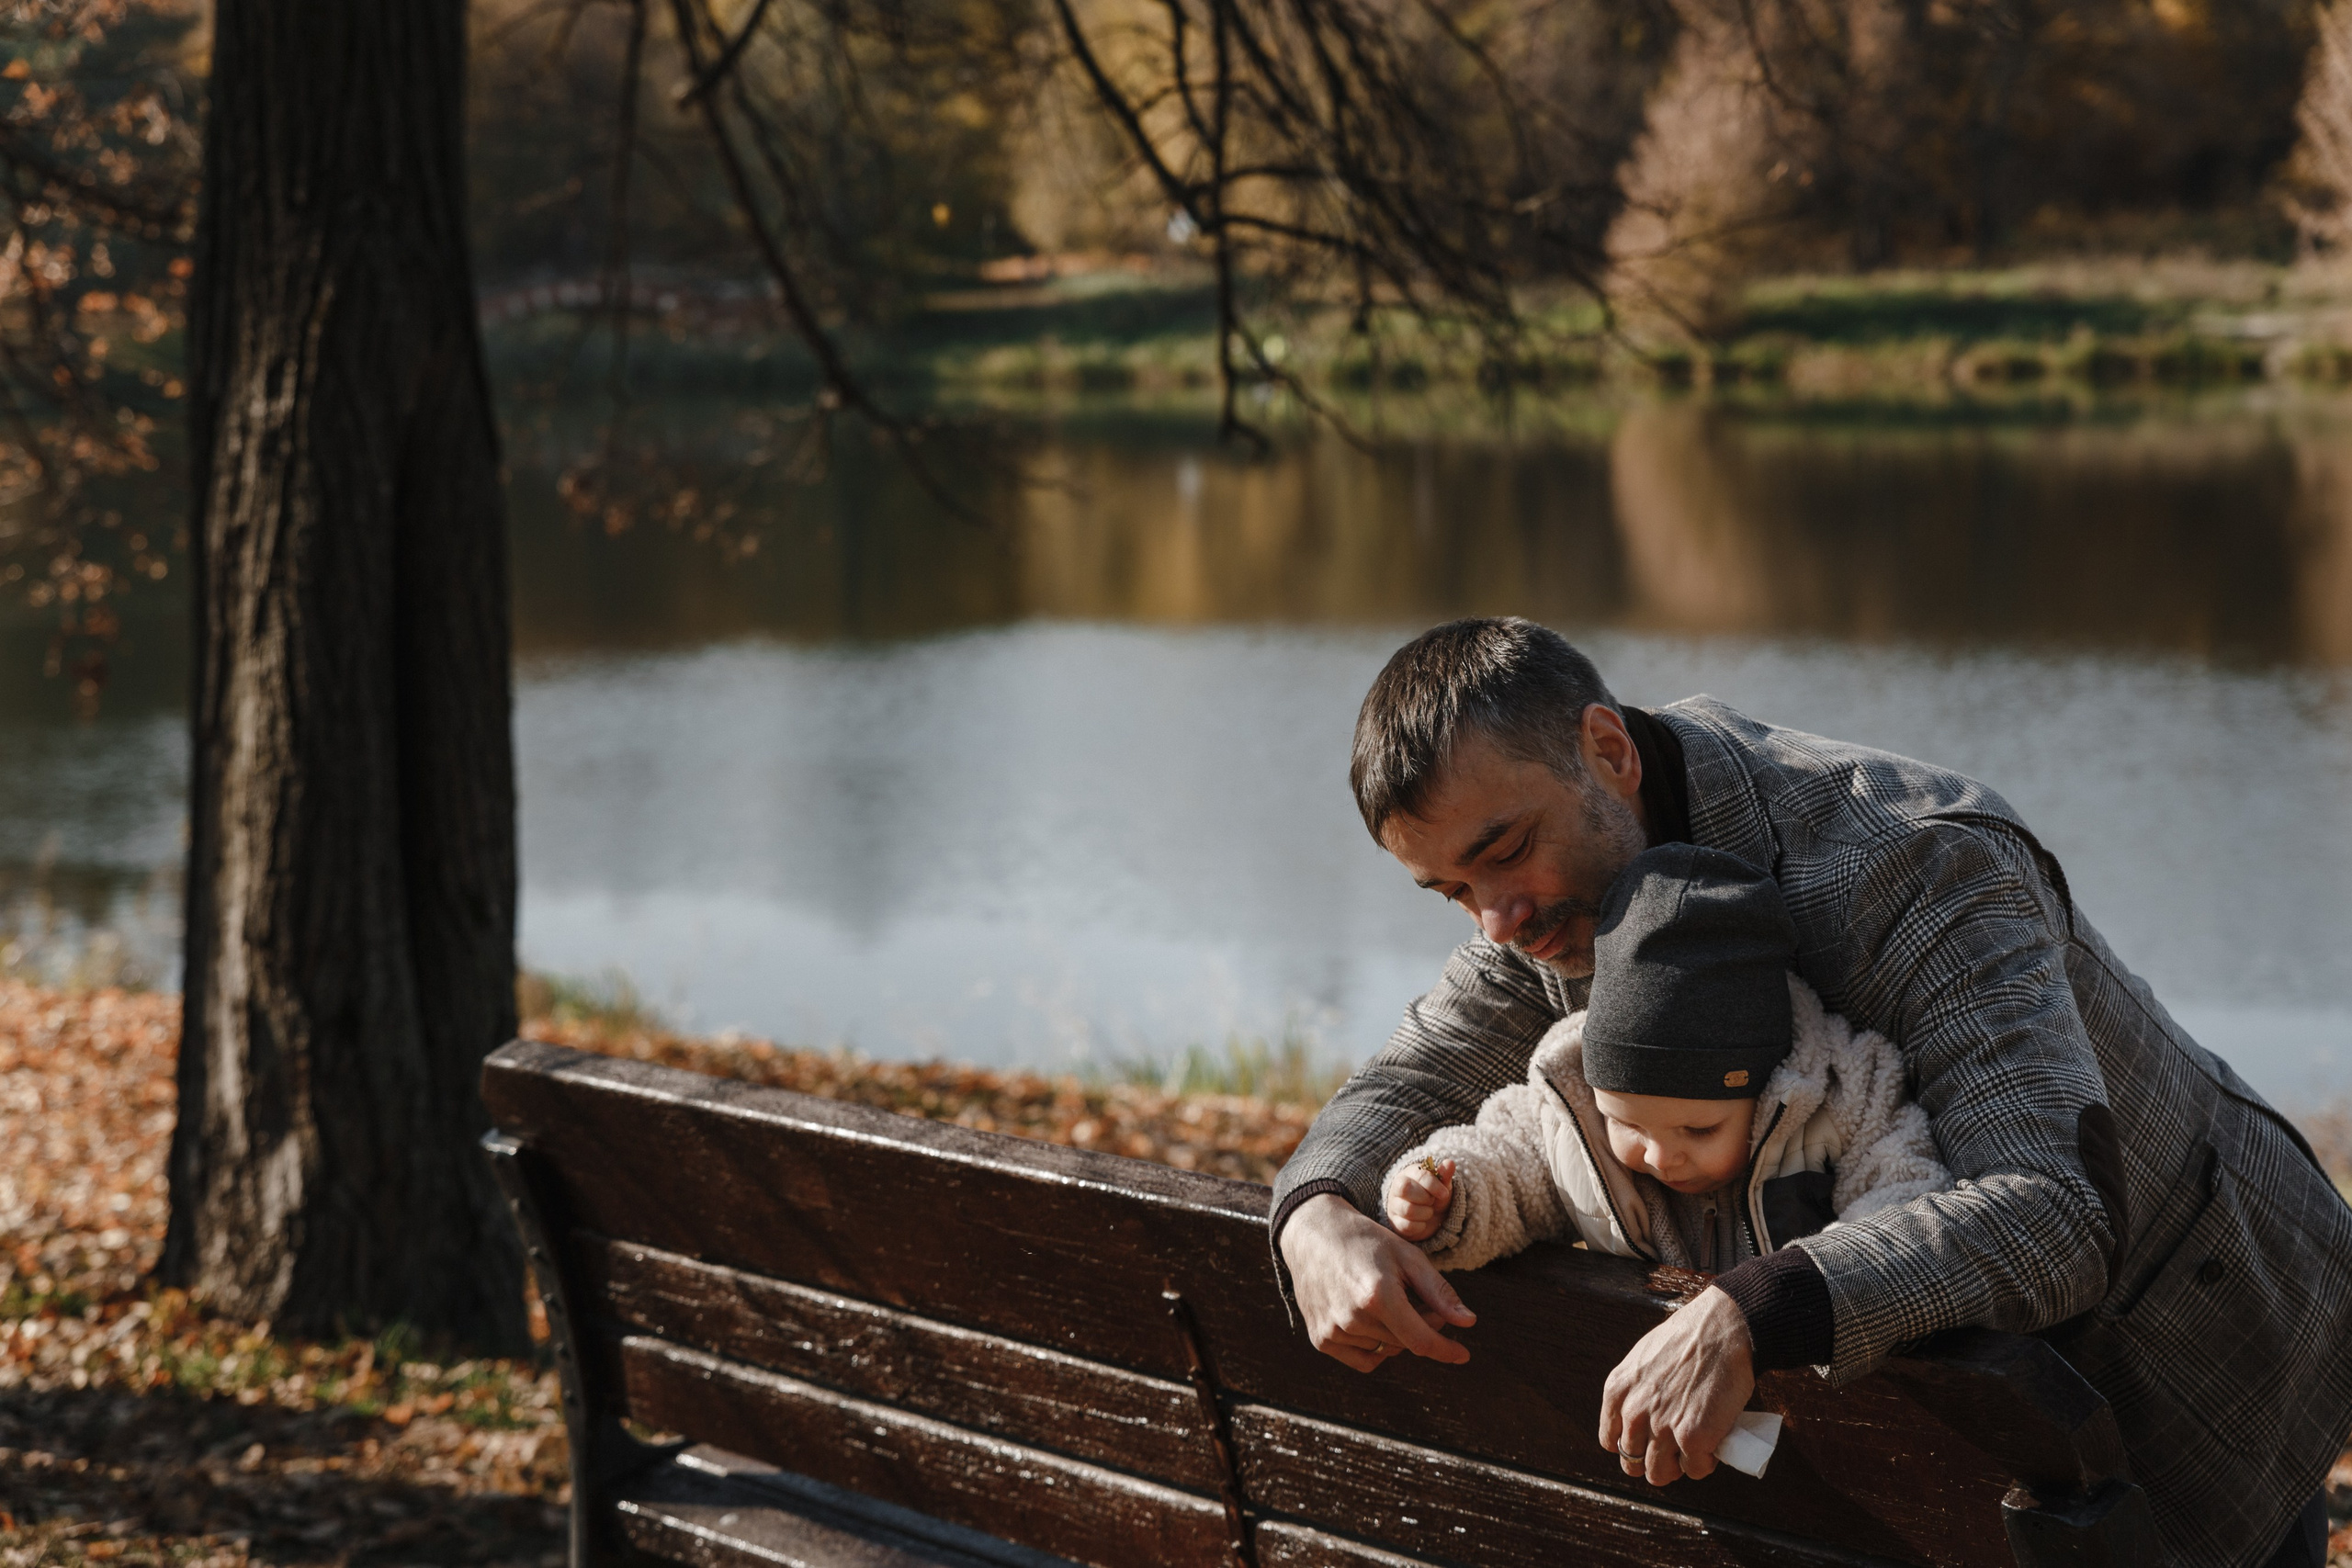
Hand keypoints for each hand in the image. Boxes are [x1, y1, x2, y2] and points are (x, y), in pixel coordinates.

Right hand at [1280, 1192, 1476, 1371]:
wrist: (1313, 1234)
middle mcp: (1352, 1318)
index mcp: (1377, 1296)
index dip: (1446, 1350)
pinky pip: (1363, 1360)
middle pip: (1404, 1343)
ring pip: (1385, 1351)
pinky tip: (1371, 1320)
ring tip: (1390, 1302)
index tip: (1463, 1354)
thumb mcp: (1407, 1257)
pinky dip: (1375, 1347)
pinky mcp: (1320, 1339)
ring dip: (1396, 1335)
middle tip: (1420, 1301)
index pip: (1420, 1341)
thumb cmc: (1366, 1242)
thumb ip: (1439, 1292)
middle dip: (1422, 1326)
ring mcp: (1333, 1331)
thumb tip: (1469, 1322)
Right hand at [1385, 1157, 1454, 1239]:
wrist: (1432, 1218)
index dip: (1433, 1185)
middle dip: (1425, 1197)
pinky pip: (1406, 1226)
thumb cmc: (1435, 1196)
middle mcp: (1397, 1188)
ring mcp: (1394, 1205)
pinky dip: (1420, 1226)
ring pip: (1407, 1209)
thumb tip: (1450, 1162)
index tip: (1444, 1194)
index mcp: (1409, 1174)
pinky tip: (1423, 1222)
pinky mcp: (1394, 1222)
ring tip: (1429, 1211)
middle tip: (1432, 1201)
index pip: (1417, 1175)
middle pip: (1405, 1189)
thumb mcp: (1443, 1185)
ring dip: (1425, 1213)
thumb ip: (1445, 1175)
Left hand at [1598, 1285, 1754, 1485]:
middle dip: (1652, 1461)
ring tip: (1693, 1452)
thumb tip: (1641, 1416)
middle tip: (1673, 1453)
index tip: (1647, 1444)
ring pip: (1660, 1473)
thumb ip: (1635, 1389)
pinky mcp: (1693, 1437)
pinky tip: (1712, 1448)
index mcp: (1617, 1390)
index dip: (1631, 1446)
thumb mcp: (1642, 1359)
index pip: (1610, 1440)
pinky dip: (1705, 1464)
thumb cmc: (1687, 1338)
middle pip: (1632, 1462)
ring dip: (1677, 1468)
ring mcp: (1662, 1426)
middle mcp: (1634, 1411)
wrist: (1721, 1328)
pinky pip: (1695, 1469)